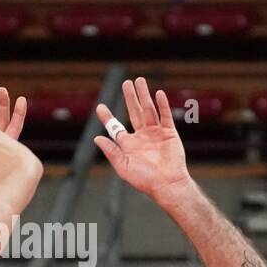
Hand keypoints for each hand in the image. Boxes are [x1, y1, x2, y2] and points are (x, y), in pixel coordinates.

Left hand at [94, 77, 191, 199]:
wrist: (166, 184)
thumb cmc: (144, 179)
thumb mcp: (123, 166)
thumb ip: (111, 151)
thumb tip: (96, 138)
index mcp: (129, 144)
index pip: (115, 127)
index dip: (107, 117)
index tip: (100, 107)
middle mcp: (142, 136)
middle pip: (134, 112)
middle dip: (130, 98)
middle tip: (125, 83)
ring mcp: (156, 133)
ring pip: (148, 110)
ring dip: (144, 95)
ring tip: (139, 81)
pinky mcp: (169, 133)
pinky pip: (165, 116)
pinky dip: (162, 105)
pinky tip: (158, 94)